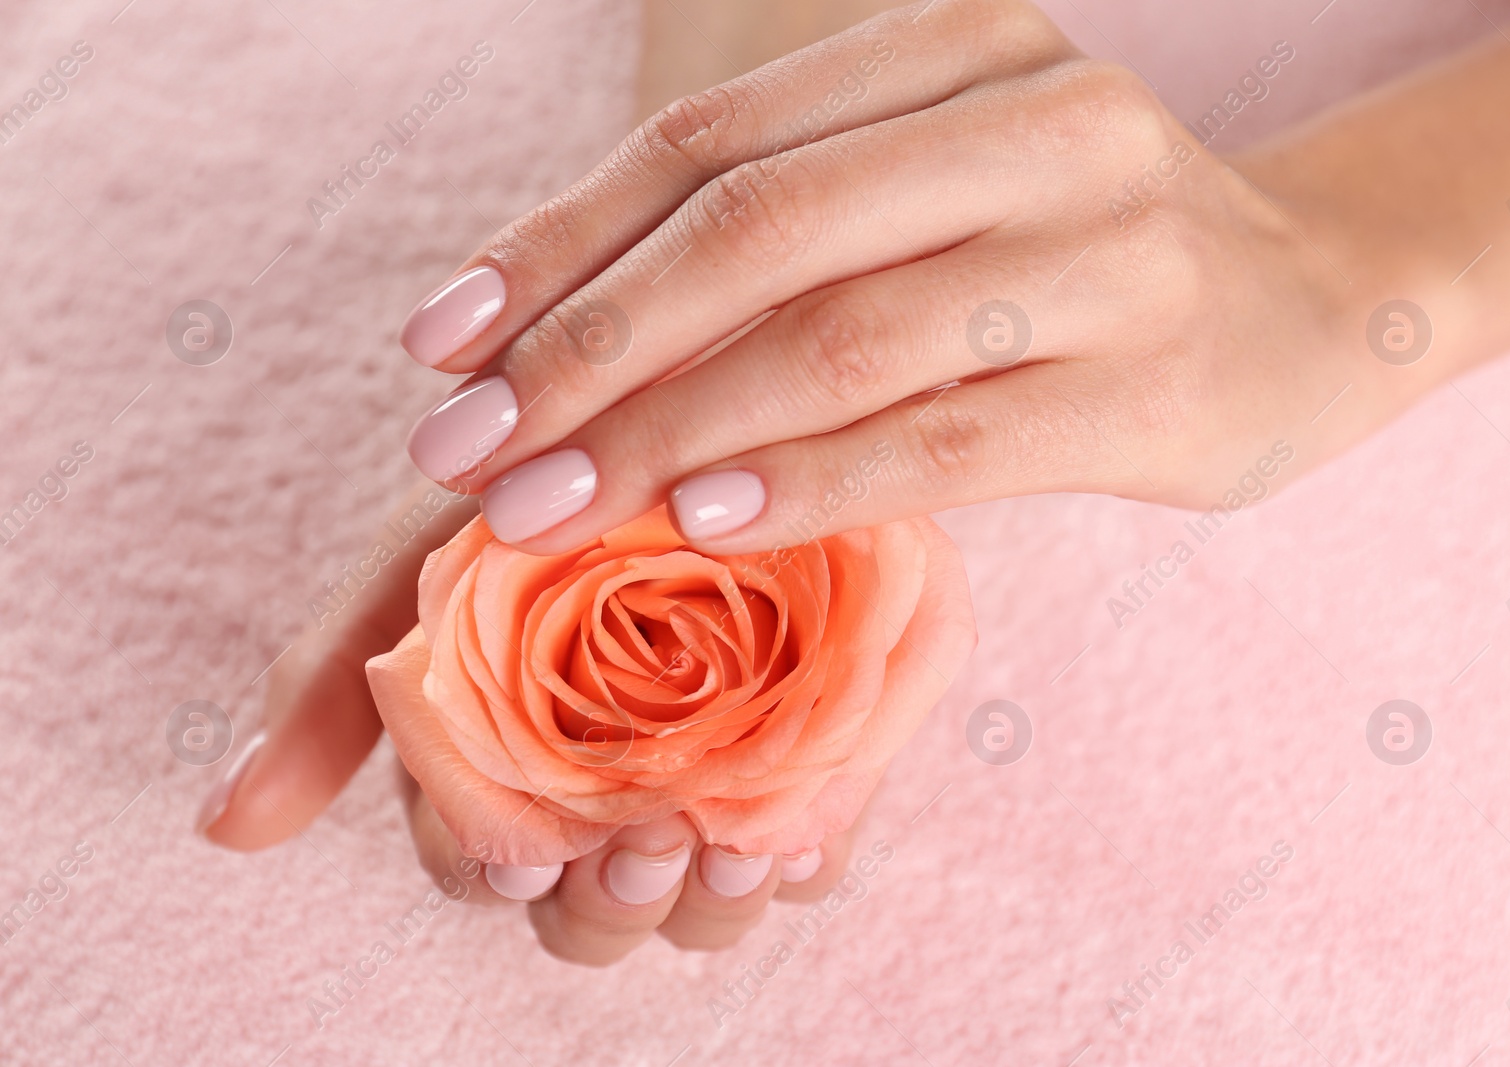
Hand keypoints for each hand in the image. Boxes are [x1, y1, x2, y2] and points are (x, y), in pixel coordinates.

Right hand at [197, 482, 857, 965]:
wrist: (686, 386)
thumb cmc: (539, 476)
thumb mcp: (422, 565)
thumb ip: (335, 689)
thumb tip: (223, 830)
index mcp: (505, 771)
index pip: (486, 869)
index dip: (499, 876)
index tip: (526, 849)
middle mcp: (606, 793)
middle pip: (595, 914)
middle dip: (610, 906)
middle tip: (638, 850)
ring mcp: (712, 782)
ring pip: (701, 909)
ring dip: (707, 907)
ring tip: (725, 853)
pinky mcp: (813, 758)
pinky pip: (812, 855)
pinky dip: (805, 860)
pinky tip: (807, 830)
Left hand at [396, 0, 1383, 558]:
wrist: (1320, 307)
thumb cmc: (1081, 266)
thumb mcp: (937, 201)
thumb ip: (781, 246)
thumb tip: (552, 358)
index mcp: (961, 46)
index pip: (709, 142)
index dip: (554, 244)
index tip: (438, 348)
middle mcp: (1040, 119)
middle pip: (758, 228)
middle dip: (589, 348)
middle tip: (469, 453)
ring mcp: (1113, 246)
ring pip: (842, 336)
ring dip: (671, 430)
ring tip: (548, 511)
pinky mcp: (1157, 380)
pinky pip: (949, 434)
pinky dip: (814, 481)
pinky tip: (709, 522)